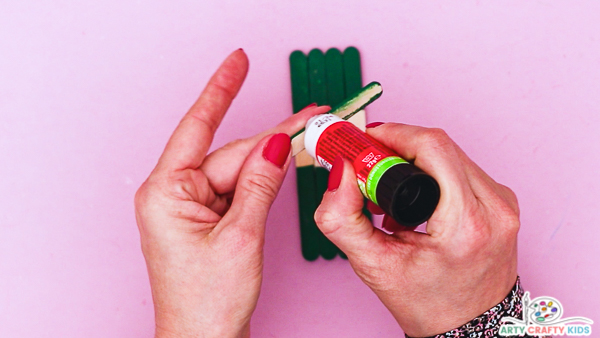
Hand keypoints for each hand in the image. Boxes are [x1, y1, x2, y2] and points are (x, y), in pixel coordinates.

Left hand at [134, 49, 326, 336]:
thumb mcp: (240, 236)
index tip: (236, 62)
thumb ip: (258, 184)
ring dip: (273, 157)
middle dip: (273, 137)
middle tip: (311, 118)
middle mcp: (174, 194)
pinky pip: (239, 186)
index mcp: (167, 193)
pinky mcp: (208, 217)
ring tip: (309, 138)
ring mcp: (192, 206)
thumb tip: (276, 145)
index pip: (200, 129)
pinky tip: (287, 164)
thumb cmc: (206, 303)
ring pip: (239, 168)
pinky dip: (265, 178)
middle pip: (230, 152)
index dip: (221, 90)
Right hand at [314, 123, 519, 336]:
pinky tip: (414, 197)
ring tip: (388, 187)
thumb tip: (339, 172)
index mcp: (467, 224)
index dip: (393, 134)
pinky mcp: (502, 201)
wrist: (470, 328)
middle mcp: (495, 207)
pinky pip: (462, 168)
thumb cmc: (427, 303)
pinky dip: (433, 172)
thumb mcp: (373, 265)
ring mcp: (503, 203)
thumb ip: (342, 218)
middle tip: (368, 165)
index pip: (433, 147)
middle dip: (397, 147)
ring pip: (451, 154)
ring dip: (415, 159)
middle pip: (440, 146)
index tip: (364, 142)